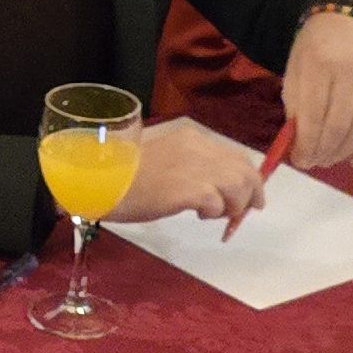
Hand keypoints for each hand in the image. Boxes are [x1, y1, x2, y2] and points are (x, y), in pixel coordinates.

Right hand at [109, 116, 266, 227]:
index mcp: (191, 138)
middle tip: (241, 214)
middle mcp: (197, 148)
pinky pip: (216, 203)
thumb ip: (192, 167)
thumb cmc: (126, 176)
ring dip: (231, 206)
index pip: (235, 156)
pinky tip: (197, 214)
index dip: (249, 179)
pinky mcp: (187, 189)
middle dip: (249, 195)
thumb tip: (219, 189)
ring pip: (237, 186)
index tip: (252, 198)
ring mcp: (193, 167)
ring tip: (213, 214)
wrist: (101, 183)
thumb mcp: (165, 162)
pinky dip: (213, 213)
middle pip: (243, 171)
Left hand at [276, 7, 352, 170]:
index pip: (313, 116)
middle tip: (312, 162)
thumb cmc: (312, 53)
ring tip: (328, 160)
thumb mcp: (294, 74)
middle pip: (339, 127)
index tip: (299, 160)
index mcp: (321, 66)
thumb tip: (300, 149)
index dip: (306, 145)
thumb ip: (295, 110)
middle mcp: (351, 73)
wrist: (344, 24)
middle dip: (323, 152)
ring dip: (343, 153)